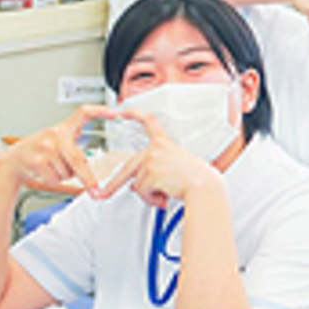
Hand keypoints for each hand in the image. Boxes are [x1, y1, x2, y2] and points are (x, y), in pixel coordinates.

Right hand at [1, 105, 119, 196]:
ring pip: (68, 172)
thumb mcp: (57, 144)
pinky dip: (54, 180)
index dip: (100, 111)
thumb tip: (90, 171)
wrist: (14, 160)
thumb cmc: (39, 152)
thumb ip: (74, 152)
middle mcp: (55, 134)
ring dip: (64, 175)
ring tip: (52, 166)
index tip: (115, 112)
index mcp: (63, 128)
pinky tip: (45, 172)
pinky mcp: (37, 160)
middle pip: (79, 160)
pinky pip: (56, 178)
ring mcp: (45, 147)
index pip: (83, 113)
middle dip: (88, 179)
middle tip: (96, 190)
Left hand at [102, 109, 222, 207]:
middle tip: (105, 193)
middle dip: (114, 184)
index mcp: (165, 143)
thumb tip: (135, 185)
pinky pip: (142, 191)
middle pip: (128, 167)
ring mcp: (151, 160)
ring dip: (148, 194)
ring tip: (165, 193)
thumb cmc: (196, 179)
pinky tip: (164, 196)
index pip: (148, 121)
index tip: (122, 111)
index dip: (134, 114)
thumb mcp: (175, 167)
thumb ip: (155, 171)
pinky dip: (151, 198)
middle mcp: (156, 148)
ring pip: (137, 184)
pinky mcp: (149, 173)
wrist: (203, 187)